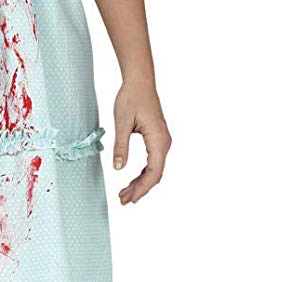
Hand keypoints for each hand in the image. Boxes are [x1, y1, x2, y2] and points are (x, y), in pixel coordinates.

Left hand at [112, 81, 171, 204]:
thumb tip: (118, 168)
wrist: (140, 82)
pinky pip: (152, 162)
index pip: (154, 172)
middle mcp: (164, 143)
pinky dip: (142, 174)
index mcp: (158, 140)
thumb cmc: (131, 98)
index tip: (130, 198)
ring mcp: (162, 142)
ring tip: (124, 194)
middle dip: (140, 189)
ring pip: (154, 170)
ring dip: (140, 183)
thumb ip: (121, 146)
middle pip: (155, 174)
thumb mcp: (122, 122)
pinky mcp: (156, 140)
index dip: (142, 188)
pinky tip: (132, 181)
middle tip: (123, 200)